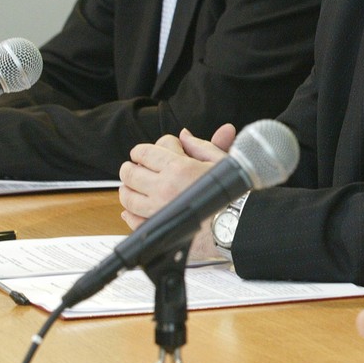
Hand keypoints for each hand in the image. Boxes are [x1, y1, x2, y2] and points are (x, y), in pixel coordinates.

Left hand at [118, 123, 235, 232]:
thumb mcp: (220, 161)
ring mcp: (158, 209)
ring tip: (132, 185)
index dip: (142, 150)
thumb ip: (200, 145)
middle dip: (130, 167)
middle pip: (130, 173)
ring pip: (127, 196)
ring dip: (127, 188)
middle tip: (133, 166)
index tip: (143, 153)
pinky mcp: (157, 227)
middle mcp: (164, 188)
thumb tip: (184, 135)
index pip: (145, 152)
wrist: (236, 223)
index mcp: (178, 168)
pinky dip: (129, 214)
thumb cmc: (232, 192)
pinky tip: (132, 209)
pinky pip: (132, 220)